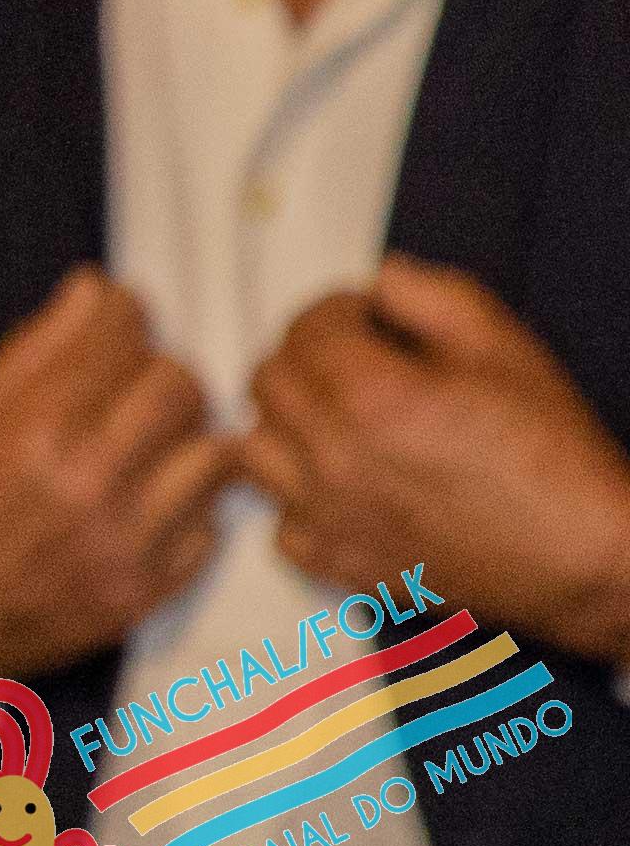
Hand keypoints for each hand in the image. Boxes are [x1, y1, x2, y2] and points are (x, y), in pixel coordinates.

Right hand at [0, 269, 228, 700]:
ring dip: (186, 434)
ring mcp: (125, 546)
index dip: (122, 310)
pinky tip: (148, 499)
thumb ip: (33, 352)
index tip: (114, 313)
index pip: (120, 336)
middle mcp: (88, 486)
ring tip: (150, 439)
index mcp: (31, 432)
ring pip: (214, 453)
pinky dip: (189, 504)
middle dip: (158, 367)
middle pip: (180, 386)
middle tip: (131, 380)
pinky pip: (212, 527)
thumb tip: (95, 290)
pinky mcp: (146, 593)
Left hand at [248, 259, 629, 650]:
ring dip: (288, 423)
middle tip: (353, 359)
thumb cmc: (556, 460)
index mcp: (371, 396)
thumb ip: (430, 293)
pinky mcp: (344, 564)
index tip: (368, 317)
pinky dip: (300, 502)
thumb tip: (381, 281)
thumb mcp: (504, 346)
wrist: (589, 556)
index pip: (306, 326)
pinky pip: (281, 525)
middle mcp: (336, 457)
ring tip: (337, 417)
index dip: (340, 310)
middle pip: (270, 379)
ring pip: (256, 447)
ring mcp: (332, 516)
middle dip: (307, 356)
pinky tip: (341, 487)